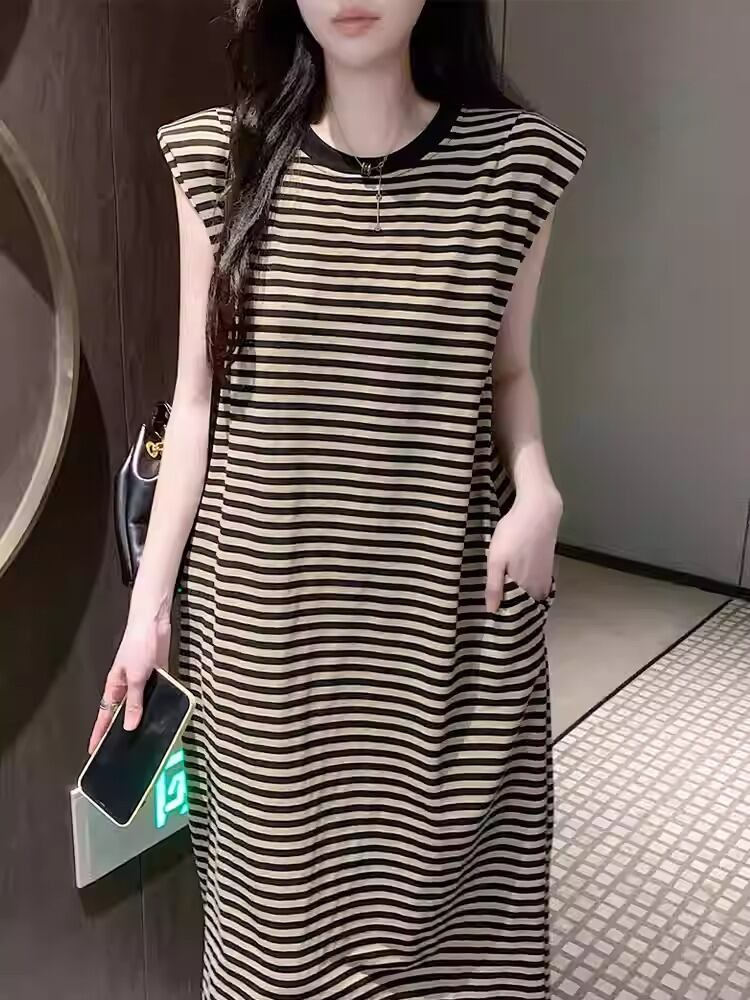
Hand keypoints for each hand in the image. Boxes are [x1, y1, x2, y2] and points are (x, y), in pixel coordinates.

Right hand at [88, 615, 170, 753]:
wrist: (153, 624)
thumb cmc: (138, 646)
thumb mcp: (135, 677)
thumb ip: (134, 701)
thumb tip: (129, 726)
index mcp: (115, 687)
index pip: (104, 715)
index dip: (99, 733)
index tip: (93, 750)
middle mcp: (127, 688)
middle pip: (123, 714)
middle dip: (122, 731)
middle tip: (124, 753)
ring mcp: (143, 683)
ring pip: (142, 706)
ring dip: (144, 719)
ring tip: (148, 741)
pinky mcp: (159, 677)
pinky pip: (157, 696)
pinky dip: (160, 705)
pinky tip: (165, 718)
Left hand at [485, 491, 561, 612]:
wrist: (539, 510)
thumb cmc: (514, 535)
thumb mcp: (496, 560)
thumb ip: (494, 587)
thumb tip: (492, 611)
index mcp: (528, 588)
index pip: (517, 610)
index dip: (505, 612)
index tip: (493, 613)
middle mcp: (540, 586)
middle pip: (525, 602)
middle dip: (513, 604)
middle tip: (496, 600)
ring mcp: (546, 576)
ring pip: (531, 592)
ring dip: (520, 593)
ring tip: (503, 589)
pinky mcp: (548, 565)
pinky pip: (536, 583)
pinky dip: (527, 583)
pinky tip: (516, 576)